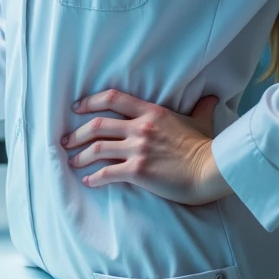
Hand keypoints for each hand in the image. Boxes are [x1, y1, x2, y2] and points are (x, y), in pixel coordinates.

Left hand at [61, 89, 232, 206]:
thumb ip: (201, 108)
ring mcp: (138, 149)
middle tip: (65, 140)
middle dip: (76, 133)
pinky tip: (88, 181)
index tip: (77, 107)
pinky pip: (107, 173)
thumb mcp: (202, 121)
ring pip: (97, 149)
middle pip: (98, 125)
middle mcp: (140, 127)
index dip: (90, 101)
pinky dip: (94, 178)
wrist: (211, 170)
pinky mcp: (138, 171)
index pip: (113, 98)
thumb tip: (212, 98)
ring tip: (72, 161)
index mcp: (152, 112)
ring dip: (80, 155)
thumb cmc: (206, 148)